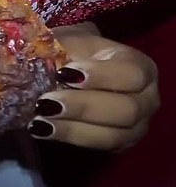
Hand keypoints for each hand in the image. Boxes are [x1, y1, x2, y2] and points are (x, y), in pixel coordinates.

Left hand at [29, 22, 159, 150]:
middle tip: (46, 103)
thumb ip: (62, 46)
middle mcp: (147, 98)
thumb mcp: (68, 39)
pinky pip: (99, 147)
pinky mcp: (121, 144)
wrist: (69, 70)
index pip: (131, 74)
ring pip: (112, 135)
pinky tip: (43, 129)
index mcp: (140, 65)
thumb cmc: (72, 50)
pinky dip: (70, 137)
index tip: (65, 74)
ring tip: (40, 120)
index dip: (101, 75)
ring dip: (73, 128)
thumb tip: (43, 53)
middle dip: (83, 107)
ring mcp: (137, 126)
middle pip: (126, 110)